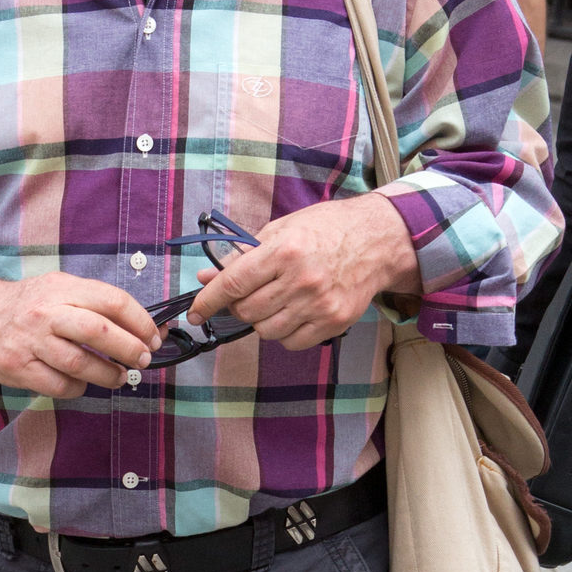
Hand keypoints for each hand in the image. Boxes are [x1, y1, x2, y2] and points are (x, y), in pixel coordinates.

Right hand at [0, 273, 161, 398]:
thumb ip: (96, 303)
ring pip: (80, 364)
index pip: (111, 300)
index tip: (153, 336)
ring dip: (108, 374)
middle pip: (99, 332)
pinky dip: (79, 387)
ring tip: (120, 377)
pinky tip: (84, 382)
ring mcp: (30, 342)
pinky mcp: (18, 369)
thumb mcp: (59, 289)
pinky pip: (59, 384)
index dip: (140, 321)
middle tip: (144, 359)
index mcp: (62, 288)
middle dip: (130, 349)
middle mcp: (46, 313)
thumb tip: (144, 326)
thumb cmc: (29, 305)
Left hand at [187, 194, 419, 350]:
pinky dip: (284, 333)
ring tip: (274, 301)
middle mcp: (300, 280)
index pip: (233, 284)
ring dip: (261, 320)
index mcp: (283, 251)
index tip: (194, 312)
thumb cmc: (326, 228)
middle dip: (238, 306)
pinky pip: (292, 342)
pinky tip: (292, 313)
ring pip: (266, 331)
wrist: (377, 240)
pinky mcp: (334, 322)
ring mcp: (319, 304)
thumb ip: (242, 256)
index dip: (207, 301)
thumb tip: (207, 277)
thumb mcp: (280, 230)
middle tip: (248, 294)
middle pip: (247, 311)